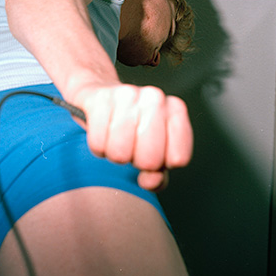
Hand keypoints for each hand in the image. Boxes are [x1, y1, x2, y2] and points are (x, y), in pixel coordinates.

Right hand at [72, 84, 192, 190]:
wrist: (101, 95)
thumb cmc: (132, 127)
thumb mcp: (153, 151)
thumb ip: (158, 175)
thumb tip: (151, 181)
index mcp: (175, 109)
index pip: (178, 158)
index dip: (162, 166)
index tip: (154, 154)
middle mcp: (155, 98)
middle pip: (149, 159)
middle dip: (136, 161)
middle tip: (132, 147)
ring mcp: (128, 95)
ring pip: (120, 153)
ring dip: (114, 154)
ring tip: (116, 139)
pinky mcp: (100, 98)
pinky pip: (98, 143)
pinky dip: (98, 147)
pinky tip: (103, 133)